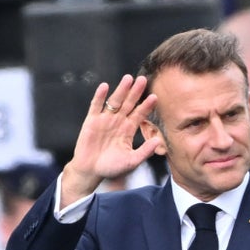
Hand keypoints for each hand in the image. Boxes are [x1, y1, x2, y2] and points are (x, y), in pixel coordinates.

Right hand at [61, 74, 159, 203]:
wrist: (91, 171)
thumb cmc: (111, 167)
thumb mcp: (131, 161)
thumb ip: (145, 151)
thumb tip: (158, 141)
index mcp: (128, 129)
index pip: (140, 114)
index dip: (146, 105)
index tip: (155, 97)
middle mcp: (118, 121)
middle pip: (129, 103)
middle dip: (135, 92)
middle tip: (143, 79)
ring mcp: (105, 119)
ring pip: (114, 101)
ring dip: (121, 90)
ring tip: (128, 78)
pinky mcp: (92, 121)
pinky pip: (96, 106)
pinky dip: (99, 96)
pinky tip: (104, 86)